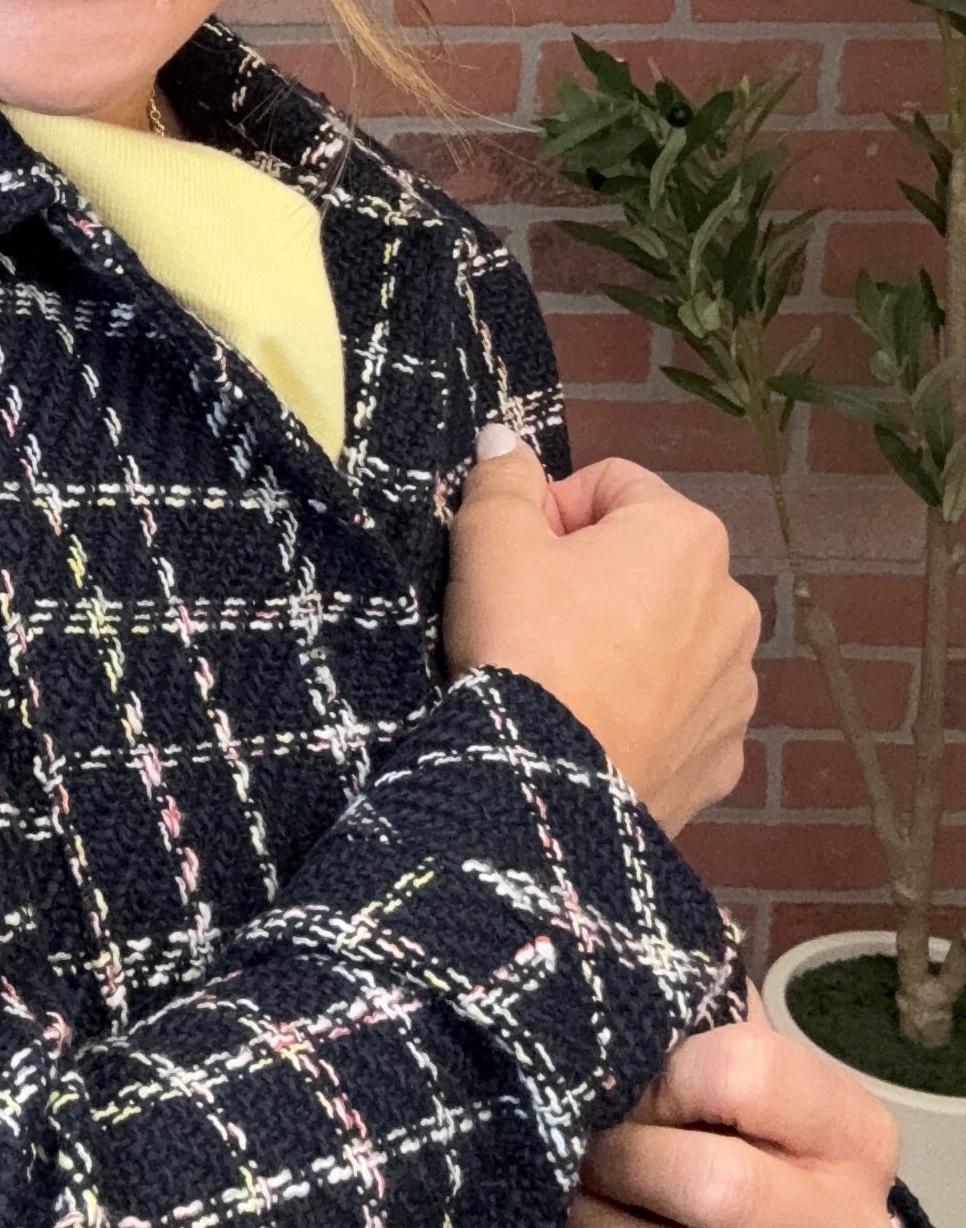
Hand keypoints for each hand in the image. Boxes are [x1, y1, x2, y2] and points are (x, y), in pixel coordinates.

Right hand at [445, 427, 760, 834]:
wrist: (550, 786)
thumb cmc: (523, 645)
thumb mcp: (490, 542)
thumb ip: (503, 478)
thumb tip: (507, 440)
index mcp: (687, 535)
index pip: (610, 484)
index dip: (550, 512)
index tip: (513, 558)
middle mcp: (734, 603)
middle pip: (646, 562)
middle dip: (593, 577)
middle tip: (530, 618)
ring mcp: (737, 687)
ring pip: (668, 637)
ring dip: (623, 643)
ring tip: (562, 678)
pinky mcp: (724, 755)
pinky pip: (678, 710)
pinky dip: (643, 710)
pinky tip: (594, 728)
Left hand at [557, 985, 903, 1227]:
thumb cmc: (721, 1118)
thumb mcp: (713, 1046)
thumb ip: (680, 1010)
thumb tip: (613, 973)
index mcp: (856, 1135)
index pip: (746, 1073)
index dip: (659, 1070)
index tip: (624, 1073)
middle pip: (717, 1187)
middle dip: (619, 1155)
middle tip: (578, 1140)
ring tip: (568, 1192)